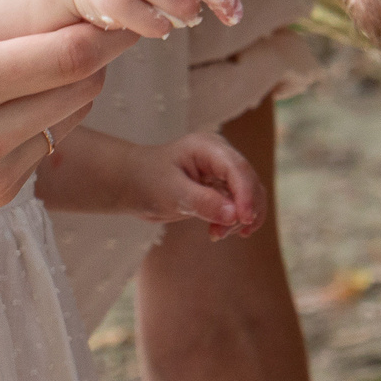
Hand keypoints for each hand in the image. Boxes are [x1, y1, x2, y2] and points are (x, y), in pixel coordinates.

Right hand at [0, 0, 132, 214]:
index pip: (70, 55)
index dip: (105, 27)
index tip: (117, 3)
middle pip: (84, 89)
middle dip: (95, 51)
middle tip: (88, 18)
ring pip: (71, 120)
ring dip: (72, 84)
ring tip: (43, 50)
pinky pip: (46, 148)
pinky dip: (45, 117)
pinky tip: (10, 92)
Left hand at [149, 130, 266, 239]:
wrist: (132, 184)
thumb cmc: (147, 181)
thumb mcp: (171, 193)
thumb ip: (203, 202)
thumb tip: (234, 215)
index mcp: (208, 146)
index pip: (237, 168)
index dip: (245, 194)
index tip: (244, 219)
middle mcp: (220, 156)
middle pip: (249, 181)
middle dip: (245, 209)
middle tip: (229, 232)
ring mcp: (222, 171)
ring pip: (248, 195)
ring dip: (239, 218)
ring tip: (216, 234)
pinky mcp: (220, 188)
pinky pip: (237, 205)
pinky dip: (232, 221)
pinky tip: (217, 232)